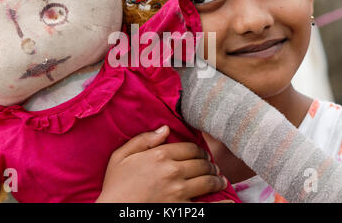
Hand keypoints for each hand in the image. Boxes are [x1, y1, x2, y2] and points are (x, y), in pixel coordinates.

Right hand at [96, 126, 229, 202]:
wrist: (112, 212)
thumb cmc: (115, 186)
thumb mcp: (120, 157)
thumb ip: (143, 140)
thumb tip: (165, 129)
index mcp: (160, 155)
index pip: (189, 148)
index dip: (198, 150)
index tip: (201, 154)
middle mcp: (173, 171)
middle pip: (201, 163)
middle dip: (209, 164)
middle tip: (212, 166)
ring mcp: (179, 192)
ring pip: (207, 181)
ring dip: (217, 179)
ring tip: (220, 180)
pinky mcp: (182, 210)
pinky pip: (208, 207)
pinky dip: (222, 204)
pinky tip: (228, 202)